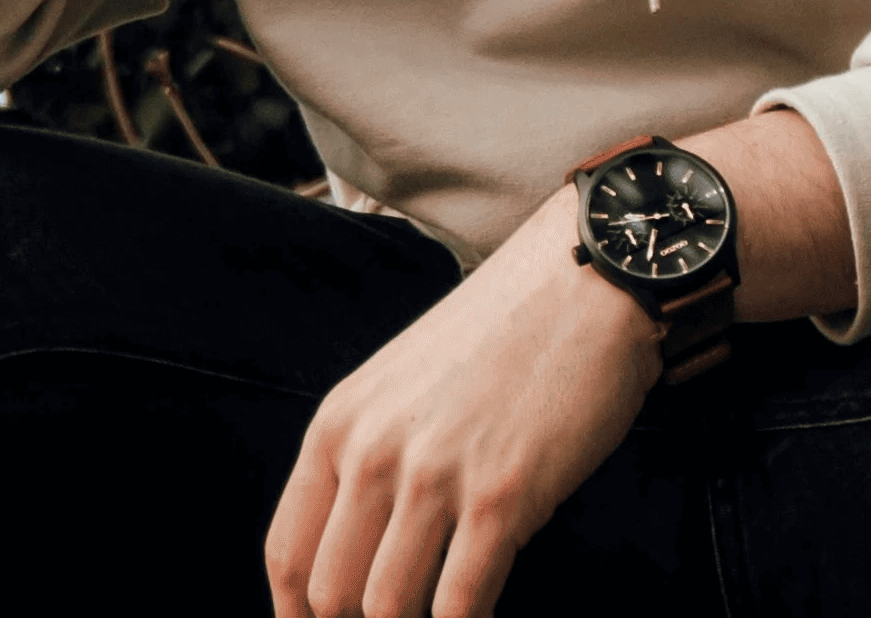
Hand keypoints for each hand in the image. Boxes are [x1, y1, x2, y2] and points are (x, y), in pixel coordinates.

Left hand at [264, 188, 658, 617]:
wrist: (582, 284)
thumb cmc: (499, 341)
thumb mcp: (402, 388)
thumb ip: (366, 461)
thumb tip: (353, 565)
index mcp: (339, 423)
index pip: (288, 556)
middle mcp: (372, 449)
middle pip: (331, 596)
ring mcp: (434, 473)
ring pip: (387, 612)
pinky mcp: (500, 495)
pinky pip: (460, 606)